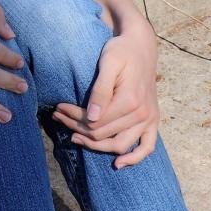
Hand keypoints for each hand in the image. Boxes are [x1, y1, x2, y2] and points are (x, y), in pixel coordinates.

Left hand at [51, 20, 160, 168]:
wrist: (141, 45)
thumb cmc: (121, 50)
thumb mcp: (108, 63)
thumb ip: (100, 90)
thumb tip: (91, 117)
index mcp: (130, 100)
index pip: (95, 121)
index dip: (73, 117)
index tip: (57, 108)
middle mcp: (142, 114)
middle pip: (103, 134)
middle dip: (77, 128)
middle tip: (58, 117)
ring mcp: (149, 119)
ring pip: (119, 145)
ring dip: (96, 146)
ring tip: (75, 137)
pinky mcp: (152, 120)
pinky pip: (147, 147)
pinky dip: (134, 158)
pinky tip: (118, 164)